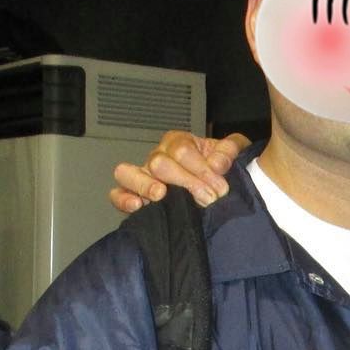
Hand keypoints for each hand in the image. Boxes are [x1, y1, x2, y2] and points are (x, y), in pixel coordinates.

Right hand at [110, 131, 251, 212]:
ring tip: (162, 195)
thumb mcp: (231, 153)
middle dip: (186, 183)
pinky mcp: (134, 195)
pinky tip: (139, 205)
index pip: (182, 151)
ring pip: (127, 172)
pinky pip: (117, 194)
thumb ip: (230, 150)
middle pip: (159, 163)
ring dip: (145, 184)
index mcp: (179, 143)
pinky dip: (124, 199)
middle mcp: (157, 157)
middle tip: (207, 198)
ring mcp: (143, 176)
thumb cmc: (220, 169)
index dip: (202, 170)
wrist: (217, 189)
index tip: (220, 188)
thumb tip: (217, 164)